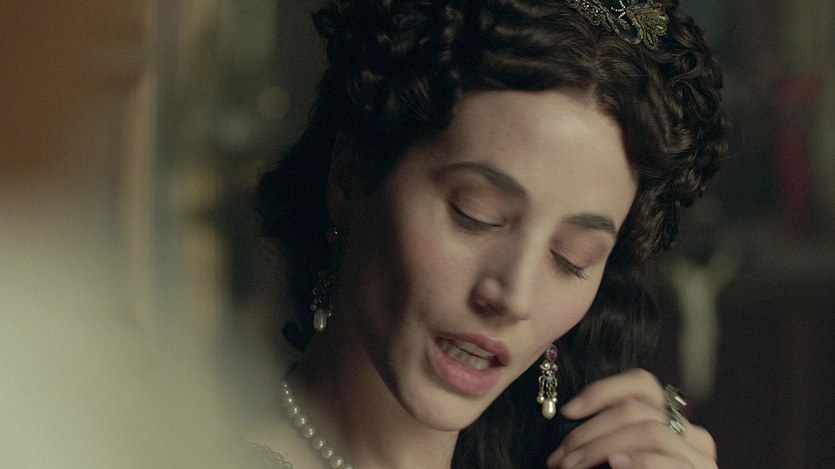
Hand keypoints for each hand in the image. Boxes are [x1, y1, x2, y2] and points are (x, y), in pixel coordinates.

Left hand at [546, 369, 716, 468]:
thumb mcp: (617, 453)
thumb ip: (607, 435)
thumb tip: (572, 414)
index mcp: (670, 419)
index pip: (642, 383)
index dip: (602, 391)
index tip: (569, 411)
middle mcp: (688, 432)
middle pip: (637, 409)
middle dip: (590, 430)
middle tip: (562, 456)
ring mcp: (698, 455)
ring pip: (649, 431)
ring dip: (602, 447)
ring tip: (574, 465)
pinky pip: (670, 461)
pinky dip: (640, 460)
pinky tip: (615, 463)